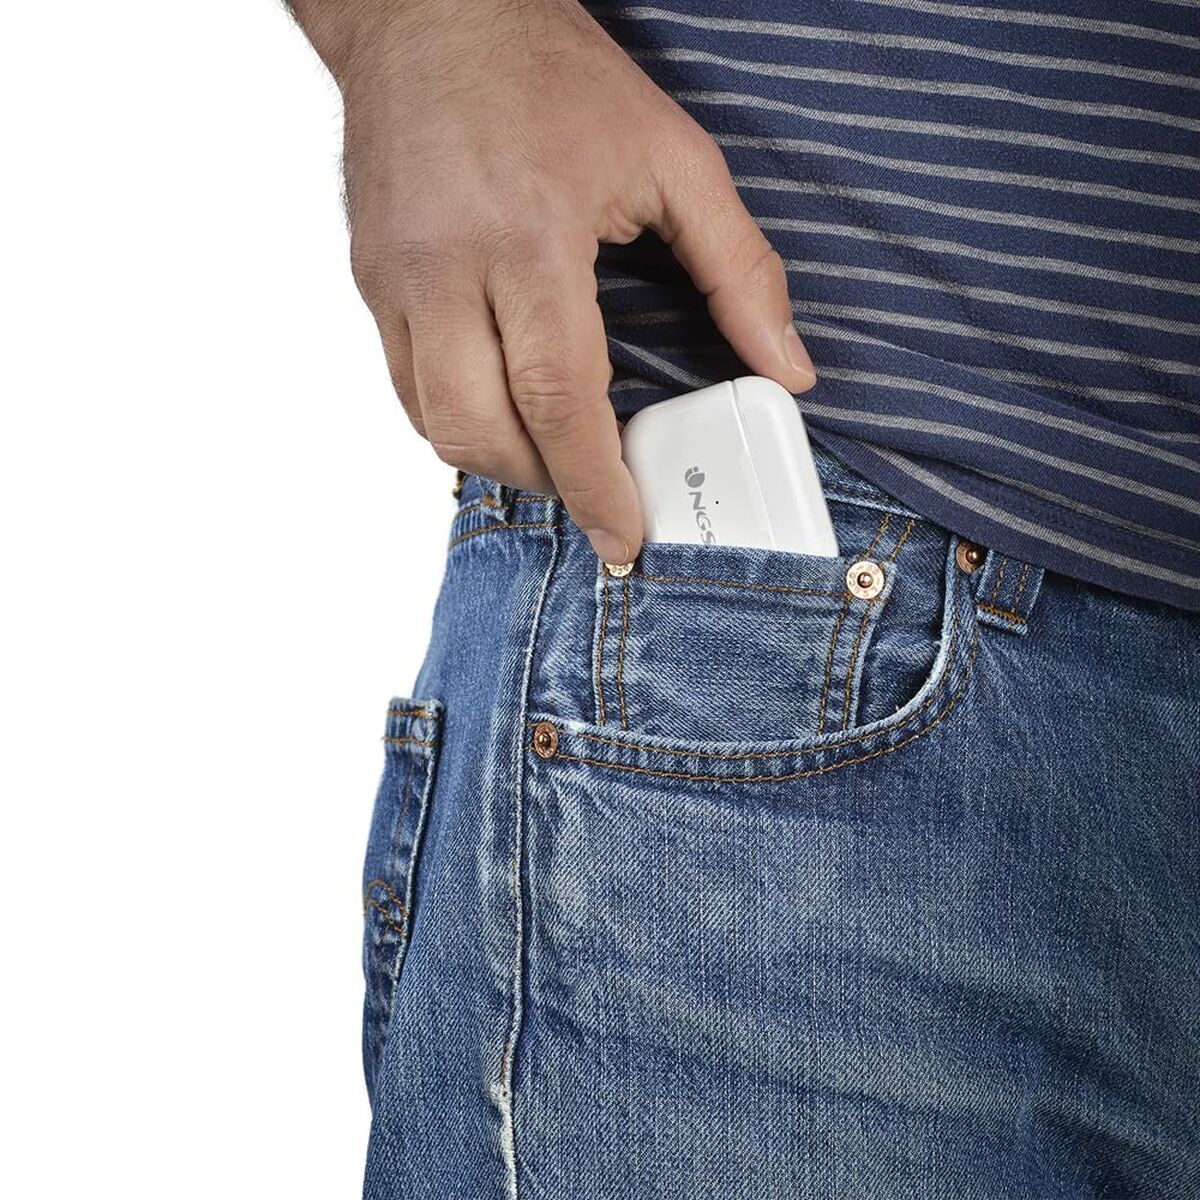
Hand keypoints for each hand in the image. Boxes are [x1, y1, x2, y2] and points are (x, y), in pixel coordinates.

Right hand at [294, 0, 815, 564]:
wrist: (430, 15)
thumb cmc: (547, 75)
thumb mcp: (673, 157)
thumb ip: (739, 270)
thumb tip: (786, 367)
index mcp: (528, 239)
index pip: (560, 400)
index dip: (596, 485)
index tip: (624, 534)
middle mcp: (446, 270)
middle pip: (482, 431)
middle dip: (546, 484)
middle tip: (596, 492)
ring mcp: (395, 281)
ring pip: (434, 424)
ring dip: (500, 460)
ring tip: (555, 453)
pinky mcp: (371, 282)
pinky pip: (406, 388)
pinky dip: (459, 420)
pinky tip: (505, 407)